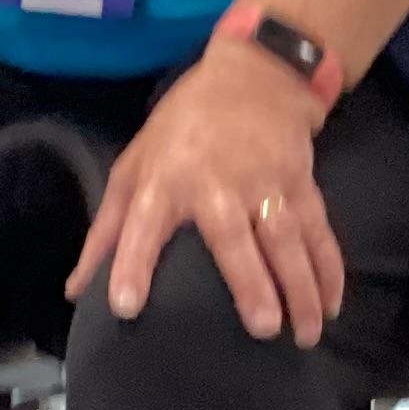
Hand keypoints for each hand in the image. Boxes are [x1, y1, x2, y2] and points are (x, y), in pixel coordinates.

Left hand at [69, 41, 347, 346]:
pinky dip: (328, 269)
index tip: (127, 306)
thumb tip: (76, 291)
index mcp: (165, 181)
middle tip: (263, 329)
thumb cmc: (182, 129)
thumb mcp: (134, 167)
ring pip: (288, 238)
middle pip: (235, 238)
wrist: (254, 74)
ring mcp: (265, 180)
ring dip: (302, 287)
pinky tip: (332, 305)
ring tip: (306, 335)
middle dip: (252, 282)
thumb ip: (107, 231)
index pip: (143, 226)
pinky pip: (318, 230)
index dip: (133, 263)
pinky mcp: (300, 181)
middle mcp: (217, 183)